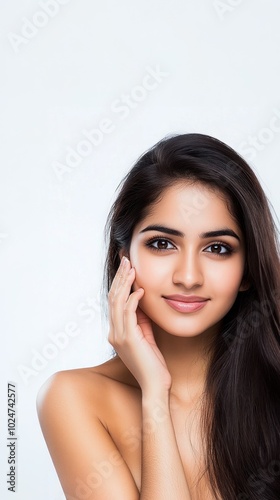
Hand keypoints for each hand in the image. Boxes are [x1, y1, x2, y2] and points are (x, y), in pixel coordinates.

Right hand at [108, 257, 171, 394]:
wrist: (155, 385)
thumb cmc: (152, 363)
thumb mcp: (146, 336)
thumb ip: (140, 320)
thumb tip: (140, 300)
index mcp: (115, 332)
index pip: (114, 301)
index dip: (119, 283)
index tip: (126, 267)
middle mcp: (113, 332)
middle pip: (112, 297)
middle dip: (120, 277)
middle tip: (126, 260)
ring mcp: (119, 336)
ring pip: (117, 302)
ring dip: (125, 283)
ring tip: (132, 268)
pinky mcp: (128, 339)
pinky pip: (128, 313)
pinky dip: (133, 299)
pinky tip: (140, 290)